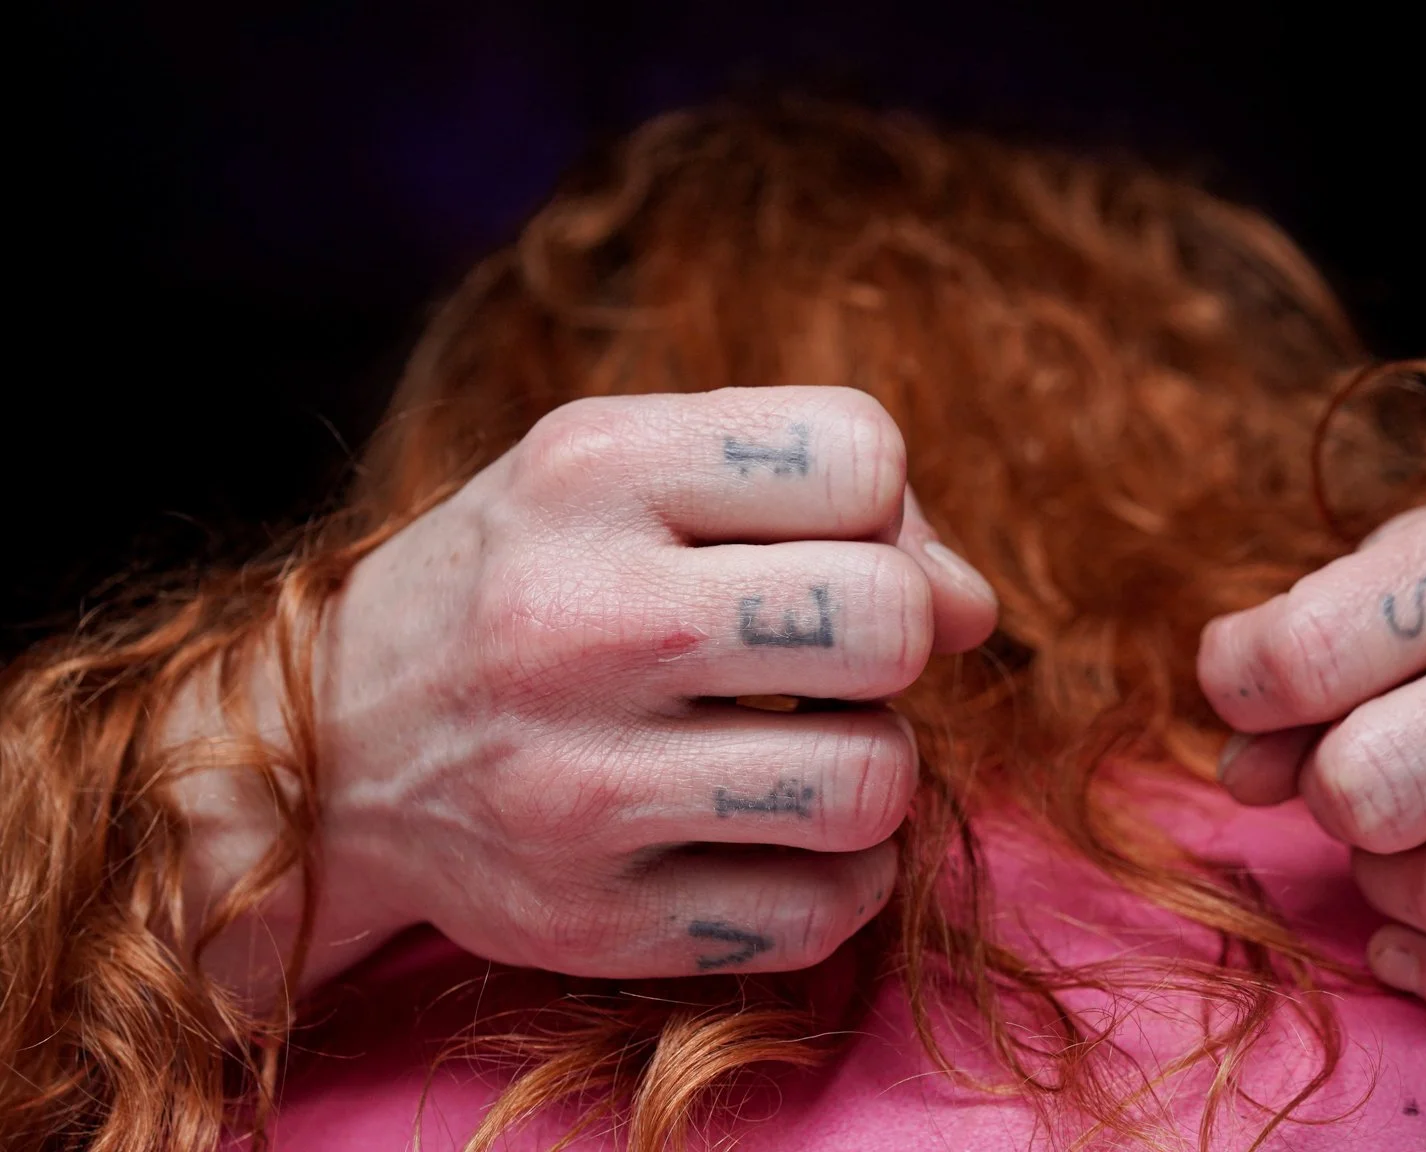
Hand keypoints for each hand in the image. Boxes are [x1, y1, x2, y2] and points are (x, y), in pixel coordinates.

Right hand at [303, 386, 996, 980]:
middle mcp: (574, 620)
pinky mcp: (591, 923)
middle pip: (888, 619)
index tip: (826, 551)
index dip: (885, 511)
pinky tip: (775, 835)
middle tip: (826, 663)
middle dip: (895, 642)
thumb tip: (976, 609)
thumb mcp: (627, 478)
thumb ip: (812, 500)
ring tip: (804, 750)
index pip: (861, 454)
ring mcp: (576, 786)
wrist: (328, 750)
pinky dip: (840, 877)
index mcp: (591, 471)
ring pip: (876, 780)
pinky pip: (828, 910)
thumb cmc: (525, 585)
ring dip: (876, 767)